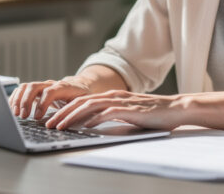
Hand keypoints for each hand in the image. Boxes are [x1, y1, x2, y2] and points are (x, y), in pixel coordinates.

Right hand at [8, 76, 91, 119]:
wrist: (80, 85)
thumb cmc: (81, 97)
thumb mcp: (82, 103)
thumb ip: (74, 111)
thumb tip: (64, 123)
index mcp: (63, 87)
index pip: (49, 91)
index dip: (42, 104)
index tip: (37, 117)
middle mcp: (50, 84)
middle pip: (34, 87)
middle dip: (26, 102)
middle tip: (23, 116)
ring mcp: (42, 86)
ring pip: (26, 87)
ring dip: (18, 100)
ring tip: (16, 114)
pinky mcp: (36, 90)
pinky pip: (22, 90)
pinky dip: (15, 98)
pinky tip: (13, 109)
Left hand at [44, 90, 186, 130]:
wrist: (175, 109)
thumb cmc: (153, 114)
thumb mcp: (127, 113)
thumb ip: (110, 115)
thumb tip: (91, 124)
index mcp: (111, 96)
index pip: (82, 101)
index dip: (65, 110)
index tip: (52, 120)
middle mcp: (113, 96)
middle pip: (81, 102)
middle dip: (62, 113)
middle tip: (48, 124)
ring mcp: (121, 102)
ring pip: (89, 107)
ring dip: (72, 117)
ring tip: (60, 126)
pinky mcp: (129, 109)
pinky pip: (107, 113)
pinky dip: (94, 119)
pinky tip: (85, 126)